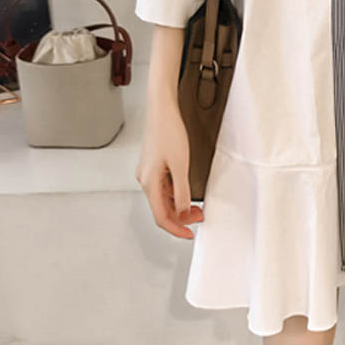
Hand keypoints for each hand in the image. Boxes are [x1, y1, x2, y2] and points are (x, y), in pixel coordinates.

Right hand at [135, 91, 204, 239]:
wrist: (161, 109)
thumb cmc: (168, 131)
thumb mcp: (180, 164)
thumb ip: (181, 191)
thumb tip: (182, 212)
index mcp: (149, 182)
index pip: (161, 216)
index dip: (176, 229)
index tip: (190, 234)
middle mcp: (145, 179)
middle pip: (161, 208)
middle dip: (181, 218)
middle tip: (200, 218)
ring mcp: (148, 172)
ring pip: (163, 198)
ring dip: (179, 206)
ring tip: (197, 207)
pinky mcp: (153, 165)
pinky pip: (164, 187)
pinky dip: (176, 194)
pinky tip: (187, 192)